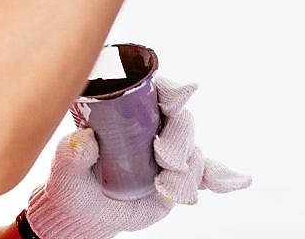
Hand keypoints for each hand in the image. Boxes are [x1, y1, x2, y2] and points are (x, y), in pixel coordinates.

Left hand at [23, 78, 249, 238]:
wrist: (85, 214)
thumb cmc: (72, 181)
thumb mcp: (66, 167)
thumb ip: (73, 153)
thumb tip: (85, 140)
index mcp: (129, 111)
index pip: (158, 91)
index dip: (174, 90)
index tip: (181, 94)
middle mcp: (155, 127)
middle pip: (181, 122)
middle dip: (179, 138)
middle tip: (164, 158)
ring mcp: (171, 154)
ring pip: (194, 152)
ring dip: (187, 170)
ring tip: (166, 189)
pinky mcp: (181, 179)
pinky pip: (207, 176)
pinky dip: (223, 178)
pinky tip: (239, 181)